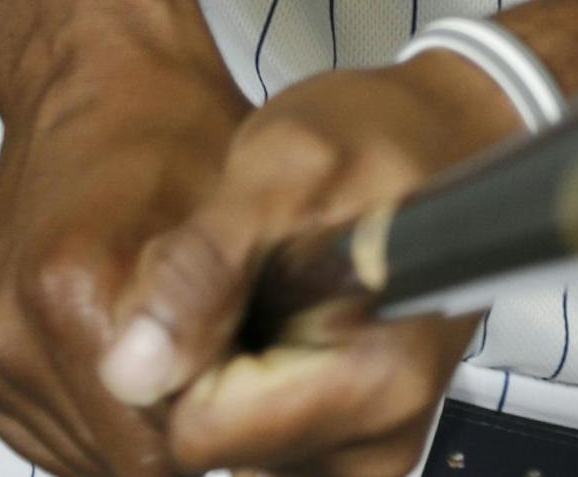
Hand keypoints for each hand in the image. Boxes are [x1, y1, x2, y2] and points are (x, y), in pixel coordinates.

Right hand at [0, 30, 250, 476]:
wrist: (92, 76)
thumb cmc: (176, 129)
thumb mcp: (245, 218)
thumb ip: (239, 326)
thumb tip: (255, 424)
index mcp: (77, 289)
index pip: (159, 450)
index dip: (216, 420)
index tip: (242, 379)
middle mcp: (11, 328)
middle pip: (114, 461)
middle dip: (172, 426)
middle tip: (211, 358)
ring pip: (77, 459)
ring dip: (129, 424)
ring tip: (168, 343)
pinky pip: (42, 434)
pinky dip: (89, 412)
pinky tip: (121, 347)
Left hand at [98, 51, 520, 476]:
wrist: (447, 132)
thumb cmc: (378, 136)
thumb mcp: (279, 164)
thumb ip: (203, 265)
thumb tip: (130, 373)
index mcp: (369, 381)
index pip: (198, 430)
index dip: (185, 347)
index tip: (226, 273)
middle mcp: (382, 439)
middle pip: (216, 447)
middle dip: (206, 362)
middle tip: (251, 270)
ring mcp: (376, 449)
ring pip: (234, 448)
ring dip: (229, 374)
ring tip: (272, 286)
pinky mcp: (364, 444)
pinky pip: (265, 445)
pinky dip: (256, 386)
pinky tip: (284, 317)